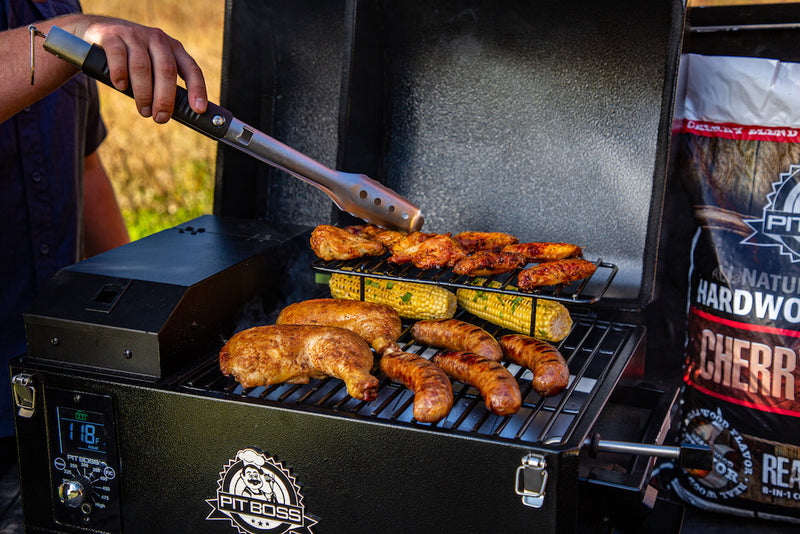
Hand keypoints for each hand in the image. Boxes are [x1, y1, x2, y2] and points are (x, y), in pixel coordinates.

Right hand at [62, 15, 207, 122]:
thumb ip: (163, 85)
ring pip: (142, 66)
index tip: (198, 109)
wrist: (96, 31)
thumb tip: (172, 115)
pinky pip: (118, 56)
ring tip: (143, 110)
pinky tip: (121, 86)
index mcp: (173, 48)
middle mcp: (157, 39)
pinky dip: (120, 74)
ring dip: (143, 93)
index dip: (197, 89)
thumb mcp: (152, 67)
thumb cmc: (130, 59)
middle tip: (161, 118)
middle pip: (166, 71)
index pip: (192, 69)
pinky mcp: (112, 35)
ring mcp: (134, 34)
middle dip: (165, 99)